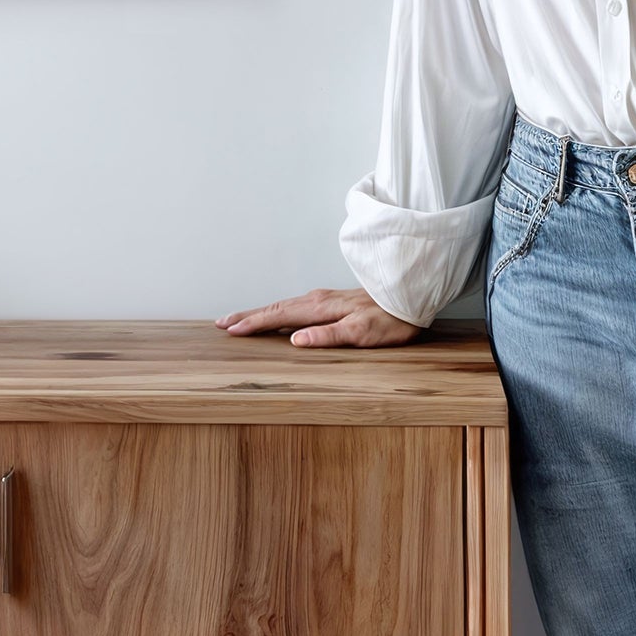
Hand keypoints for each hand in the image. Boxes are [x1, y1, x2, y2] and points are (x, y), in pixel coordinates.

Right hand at [215, 286, 425, 346]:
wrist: (412, 296)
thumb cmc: (391, 319)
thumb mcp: (362, 333)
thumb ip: (328, 336)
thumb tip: (295, 340)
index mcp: (321, 308)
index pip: (279, 316)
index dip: (253, 324)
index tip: (230, 330)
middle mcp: (318, 299)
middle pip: (276, 307)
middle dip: (248, 315)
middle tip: (223, 323)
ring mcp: (325, 298)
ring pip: (284, 305)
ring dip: (261, 312)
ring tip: (242, 319)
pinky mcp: (333, 301)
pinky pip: (296, 305)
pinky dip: (278, 310)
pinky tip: (279, 315)